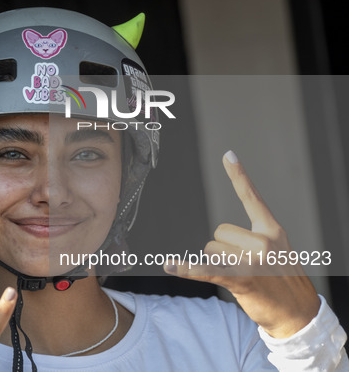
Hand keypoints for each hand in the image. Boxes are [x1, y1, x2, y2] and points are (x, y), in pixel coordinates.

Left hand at [164, 151, 319, 337]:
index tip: (227, 155)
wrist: (299, 315)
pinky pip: (207, 270)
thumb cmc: (284, 282)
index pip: (252, 198)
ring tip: (241, 277)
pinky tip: (170, 265)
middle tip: (244, 267)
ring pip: (211, 251)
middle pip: (218, 233)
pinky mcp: (242, 279)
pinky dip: (187, 269)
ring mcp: (254, 260)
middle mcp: (264, 241)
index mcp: (272, 230)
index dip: (239, 176)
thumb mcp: (278, 251)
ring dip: (218, 265)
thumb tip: (222, 236)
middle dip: (223, 250)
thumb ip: (256, 237)